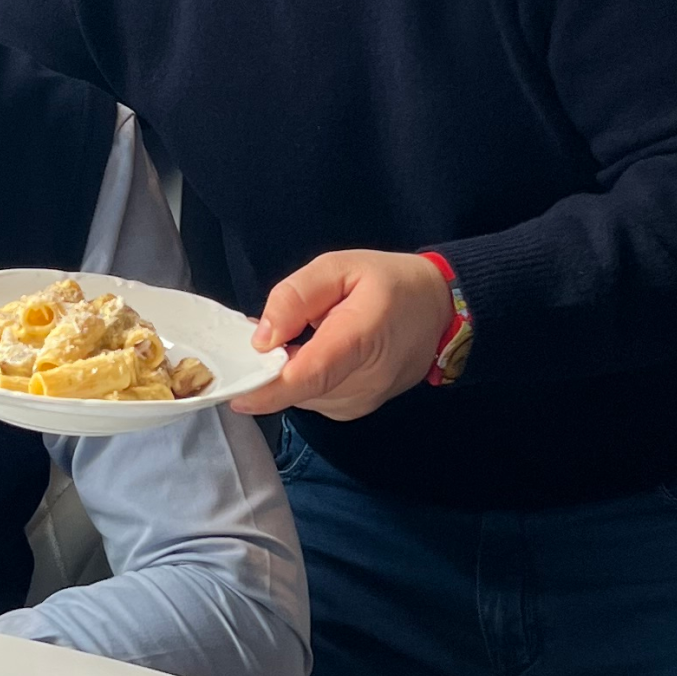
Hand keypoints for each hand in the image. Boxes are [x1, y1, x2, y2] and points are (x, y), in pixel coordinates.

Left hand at [231, 251, 452, 422]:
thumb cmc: (390, 282)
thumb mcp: (339, 266)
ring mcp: (363, 400)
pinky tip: (311, 353)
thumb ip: (296, 297)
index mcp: (361, 338)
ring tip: (297, 338)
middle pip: (299, 390)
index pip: (310, 376)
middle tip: (265, 336)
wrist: (441, 310)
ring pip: (304, 397)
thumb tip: (262, 338)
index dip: (268, 389)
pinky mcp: (359, 408)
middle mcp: (364, 381)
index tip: (235, 392)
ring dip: (287, 374)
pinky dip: (303, 380)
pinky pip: (316, 399)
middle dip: (269, 371)